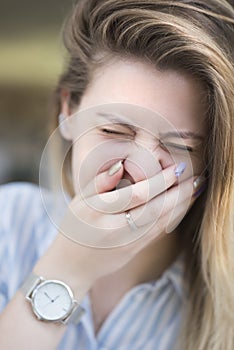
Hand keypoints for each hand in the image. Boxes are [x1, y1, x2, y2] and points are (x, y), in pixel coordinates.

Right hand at [40, 160, 197, 292]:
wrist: (73, 265)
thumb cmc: (75, 227)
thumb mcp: (79, 200)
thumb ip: (100, 181)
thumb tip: (122, 165)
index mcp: (97, 211)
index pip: (136, 194)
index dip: (160, 181)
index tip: (177, 168)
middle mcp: (114, 228)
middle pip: (155, 208)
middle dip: (180, 191)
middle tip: (197, 176)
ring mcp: (126, 242)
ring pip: (161, 222)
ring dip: (182, 204)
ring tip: (197, 188)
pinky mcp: (134, 250)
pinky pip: (159, 232)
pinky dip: (174, 216)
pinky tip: (183, 205)